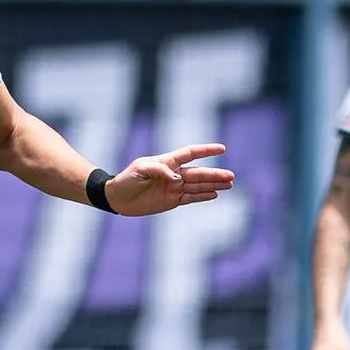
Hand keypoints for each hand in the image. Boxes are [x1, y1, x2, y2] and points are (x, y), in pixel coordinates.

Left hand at [105, 143, 235, 215]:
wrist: (118, 198)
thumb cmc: (127, 179)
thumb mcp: (140, 169)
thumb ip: (159, 170)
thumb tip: (177, 177)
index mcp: (167, 161)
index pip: (190, 154)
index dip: (206, 151)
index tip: (222, 149)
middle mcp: (174, 174)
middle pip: (199, 173)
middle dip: (215, 175)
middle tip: (231, 176)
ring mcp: (175, 187)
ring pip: (198, 186)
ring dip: (214, 185)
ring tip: (229, 184)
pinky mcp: (172, 200)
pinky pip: (191, 198)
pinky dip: (203, 196)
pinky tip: (215, 194)